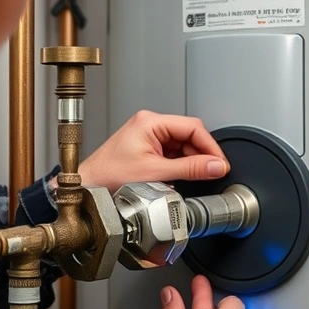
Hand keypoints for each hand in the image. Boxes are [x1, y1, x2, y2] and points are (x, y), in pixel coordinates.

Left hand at [77, 110, 229, 191]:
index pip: (193, 128)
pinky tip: (180, 176)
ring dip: (191, 161)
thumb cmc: (108, 176)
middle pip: (190, 135)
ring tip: (194, 177)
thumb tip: (215, 166)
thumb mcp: (156, 173)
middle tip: (212, 172)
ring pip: (183, 145)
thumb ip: (190, 169)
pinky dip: (181, 165)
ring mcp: (149, 135)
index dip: (210, 147)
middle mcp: (150, 124)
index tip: (219, 163)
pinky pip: (173, 153)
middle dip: (202, 155)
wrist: (89, 186)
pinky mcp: (147, 147)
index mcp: (151, 122)